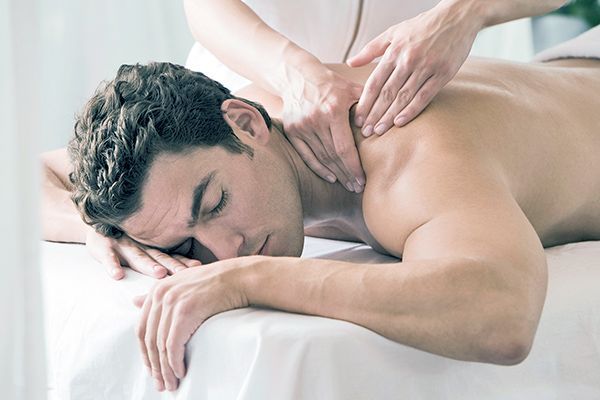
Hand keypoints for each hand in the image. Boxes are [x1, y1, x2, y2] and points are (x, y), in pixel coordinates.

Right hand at [85, 229, 201, 279]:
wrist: (98, 219)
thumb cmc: (127, 237)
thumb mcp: (148, 245)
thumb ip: (167, 257)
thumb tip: (196, 269)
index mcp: (153, 248)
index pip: (172, 257)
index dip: (185, 263)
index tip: (199, 269)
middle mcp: (141, 245)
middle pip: (160, 257)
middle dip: (173, 266)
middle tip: (186, 274)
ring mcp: (123, 244)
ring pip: (138, 256)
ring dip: (148, 265)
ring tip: (159, 273)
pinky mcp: (104, 244)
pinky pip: (108, 256)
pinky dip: (112, 264)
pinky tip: (117, 275)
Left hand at [134, 256, 254, 390]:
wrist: (239, 277)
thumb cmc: (216, 282)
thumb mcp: (182, 284)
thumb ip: (158, 295)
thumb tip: (134, 301)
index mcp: (157, 289)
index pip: (142, 328)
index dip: (145, 352)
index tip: (152, 369)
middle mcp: (160, 295)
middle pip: (148, 339)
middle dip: (153, 365)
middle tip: (160, 384)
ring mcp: (172, 302)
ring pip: (161, 346)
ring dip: (165, 370)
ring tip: (171, 384)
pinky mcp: (185, 312)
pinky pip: (173, 345)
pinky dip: (175, 363)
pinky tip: (180, 373)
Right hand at [281, 69, 365, 192]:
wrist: (297, 76)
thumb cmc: (330, 83)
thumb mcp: (351, 89)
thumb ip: (369, 105)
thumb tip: (388, 121)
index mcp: (333, 110)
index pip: (345, 147)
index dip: (354, 166)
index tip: (363, 180)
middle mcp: (315, 119)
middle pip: (333, 156)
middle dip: (347, 174)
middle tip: (358, 187)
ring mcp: (301, 126)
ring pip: (321, 157)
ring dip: (336, 174)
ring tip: (348, 185)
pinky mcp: (291, 130)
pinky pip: (306, 155)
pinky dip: (318, 168)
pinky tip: (331, 177)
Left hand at [347, 3, 480, 134]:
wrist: (457, 16)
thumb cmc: (422, 26)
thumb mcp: (393, 32)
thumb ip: (371, 49)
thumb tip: (350, 63)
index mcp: (394, 51)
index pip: (375, 82)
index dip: (365, 102)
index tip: (358, 118)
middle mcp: (408, 60)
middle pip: (387, 93)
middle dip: (374, 114)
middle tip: (366, 132)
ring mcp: (426, 67)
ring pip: (403, 97)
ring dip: (389, 116)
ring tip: (379, 131)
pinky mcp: (443, 73)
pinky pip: (424, 96)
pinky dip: (412, 110)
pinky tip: (400, 122)